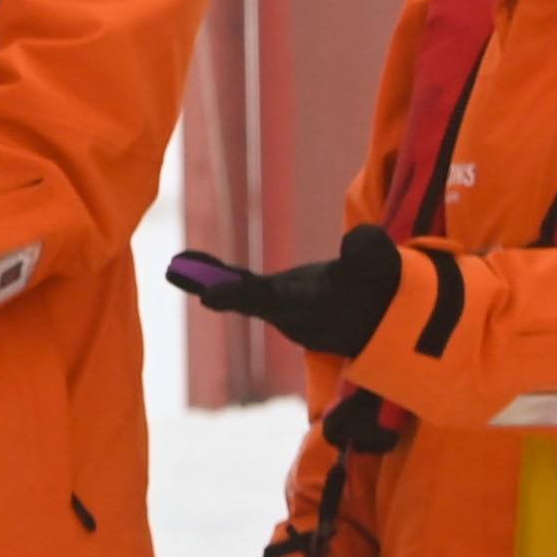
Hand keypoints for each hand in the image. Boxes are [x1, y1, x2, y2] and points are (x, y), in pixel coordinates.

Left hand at [162, 228, 403, 364]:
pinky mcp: (275, 298)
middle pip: (257, 303)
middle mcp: (295, 313)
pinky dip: (215, 275)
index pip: (280, 302)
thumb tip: (356, 239)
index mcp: (318, 306)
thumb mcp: (382, 269)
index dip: (244, 298)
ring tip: (175, 267)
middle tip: (193, 286)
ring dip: (209, 283)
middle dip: (228, 295)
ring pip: (242, 295)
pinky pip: (241, 287)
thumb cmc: (379, 287)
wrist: (379, 316)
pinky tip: (183, 262)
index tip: (211, 297)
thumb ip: (371, 253)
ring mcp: (282, 307)